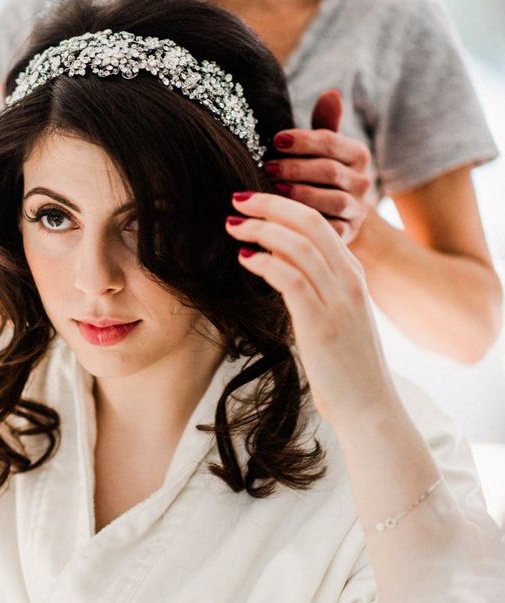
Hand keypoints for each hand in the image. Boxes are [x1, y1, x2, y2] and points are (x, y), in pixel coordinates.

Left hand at [226, 192, 396, 423]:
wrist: (369, 405)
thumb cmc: (344, 362)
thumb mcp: (333, 314)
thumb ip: (313, 284)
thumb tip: (275, 257)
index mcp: (352, 274)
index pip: (318, 222)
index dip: (283, 205)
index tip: (253, 200)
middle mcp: (349, 280)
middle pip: (309, 222)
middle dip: (270, 204)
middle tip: (237, 197)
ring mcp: (338, 300)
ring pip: (299, 245)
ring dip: (262, 229)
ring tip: (233, 224)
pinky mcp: (321, 323)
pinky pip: (292, 278)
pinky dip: (266, 262)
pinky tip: (246, 257)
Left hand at [265, 89, 371, 244]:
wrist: (328, 219)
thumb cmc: (315, 177)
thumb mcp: (319, 151)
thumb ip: (324, 125)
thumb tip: (331, 93)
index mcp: (358, 155)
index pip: (332, 142)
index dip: (303, 140)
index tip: (276, 140)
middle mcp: (364, 182)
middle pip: (330, 171)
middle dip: (296, 168)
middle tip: (267, 168)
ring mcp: (357, 210)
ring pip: (332, 200)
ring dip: (300, 194)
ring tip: (272, 191)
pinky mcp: (347, 235)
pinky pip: (328, 229)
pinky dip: (305, 223)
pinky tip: (281, 218)